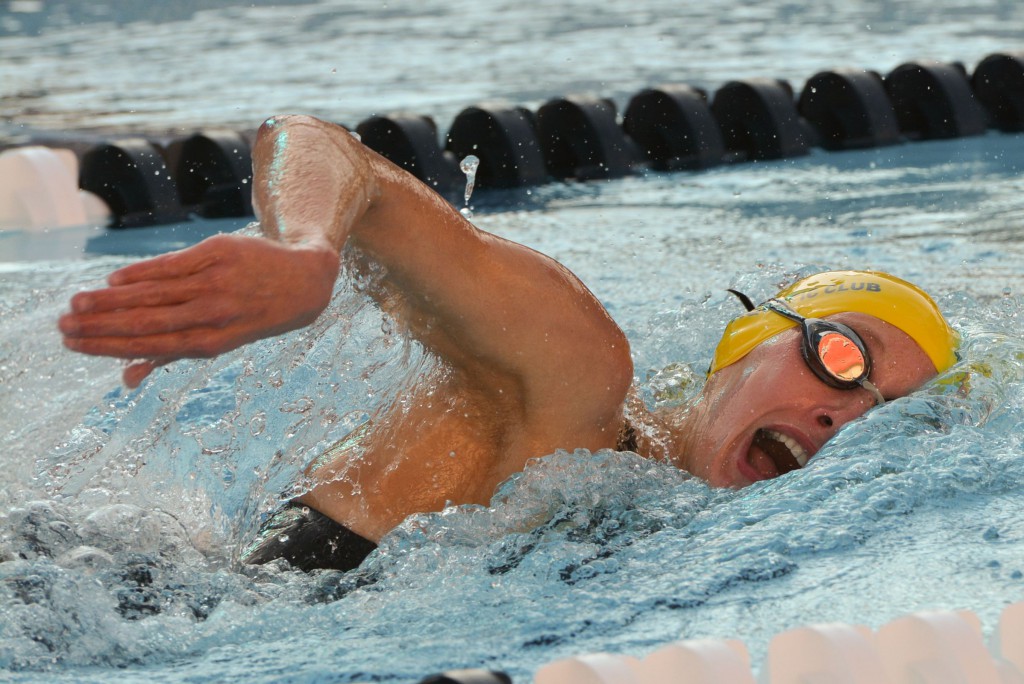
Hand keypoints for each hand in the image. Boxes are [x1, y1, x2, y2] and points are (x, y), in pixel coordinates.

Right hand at [59, 233, 339, 386]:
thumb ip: (173, 355)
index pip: (153, 347)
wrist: (304, 280)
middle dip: (101, 326)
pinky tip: (114, 281)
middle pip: (149, 322)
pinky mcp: (219, 253)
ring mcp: (218, 282)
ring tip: (77, 303)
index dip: (112, 347)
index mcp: (214, 341)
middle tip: (63, 326)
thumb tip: (127, 378)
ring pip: (155, 293)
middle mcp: (216, 313)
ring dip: (111, 300)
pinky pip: (172, 265)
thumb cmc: (253, 313)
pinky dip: (141, 273)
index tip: (76, 345)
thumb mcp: (223, 339)